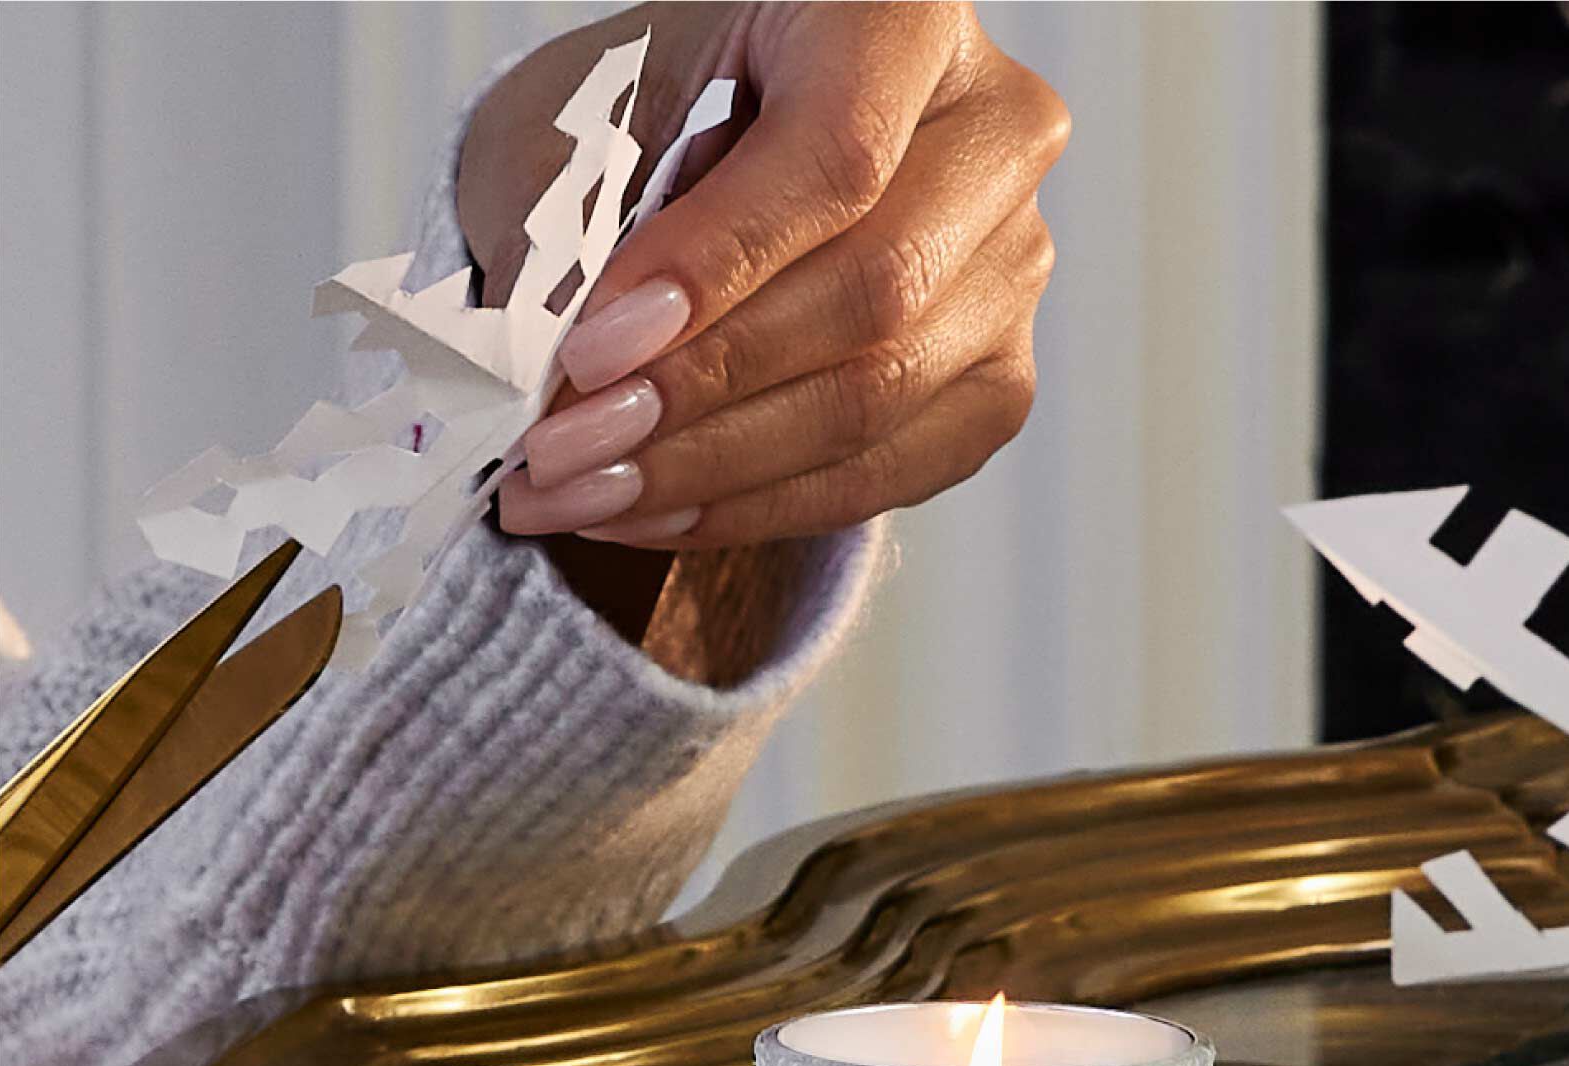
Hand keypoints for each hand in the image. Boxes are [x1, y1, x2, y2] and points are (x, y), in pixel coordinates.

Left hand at [463, 3, 1067, 548]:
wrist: (730, 152)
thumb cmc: (660, 106)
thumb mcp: (590, 119)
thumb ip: (577, 229)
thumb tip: (556, 384)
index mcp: (905, 12)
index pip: (836, 156)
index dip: (716, 266)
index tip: (594, 351)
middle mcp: (998, 137)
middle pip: (874, 295)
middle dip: (700, 393)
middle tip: (563, 453)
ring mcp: (1013, 272)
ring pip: (877, 401)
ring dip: (711, 471)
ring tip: (579, 497)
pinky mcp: (998, 384)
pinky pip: (883, 474)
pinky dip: (755, 507)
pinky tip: (652, 513)